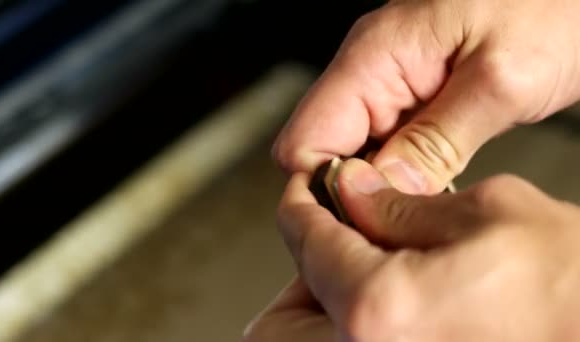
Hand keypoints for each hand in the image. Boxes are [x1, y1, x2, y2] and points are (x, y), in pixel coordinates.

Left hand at [246, 159, 579, 340]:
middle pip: (279, 324)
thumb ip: (400, 204)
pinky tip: (388, 298)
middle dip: (301, 273)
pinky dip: (350, 327)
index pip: (304, 243)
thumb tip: (351, 190)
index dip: (299, 205)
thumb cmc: (574, 288)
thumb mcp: (489, 213)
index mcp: (379, 309)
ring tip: (364, 268)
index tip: (306, 190)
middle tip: (331, 238)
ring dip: (320, 306)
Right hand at [272, 0, 579, 193]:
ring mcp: (391, 85)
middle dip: (353, 196)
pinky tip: (427, 193)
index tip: (361, 222)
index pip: (305, 139)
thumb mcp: (500, 81)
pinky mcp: (415, 99)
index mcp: (374, 56)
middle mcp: (372, 71)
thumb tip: (381, 193)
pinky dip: (401, 178)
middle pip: (323, 153)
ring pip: (355, 157)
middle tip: (396, 228)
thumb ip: (435, 143)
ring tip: (417, 214)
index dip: (321, 189)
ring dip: (380, 190)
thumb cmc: (551, 2)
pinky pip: (387, 148)